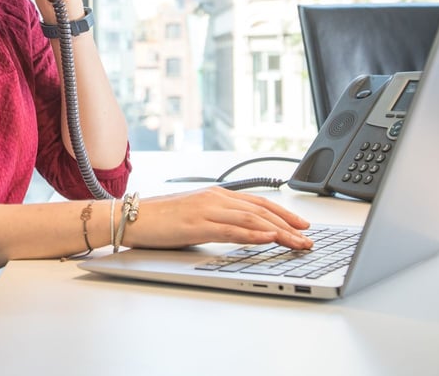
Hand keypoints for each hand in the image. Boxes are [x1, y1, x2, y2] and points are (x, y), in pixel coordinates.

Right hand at [123, 187, 312, 249]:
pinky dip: (252, 234)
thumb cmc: (159, 219)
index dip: (284, 214)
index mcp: (215, 195)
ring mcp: (206, 211)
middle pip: (261, 210)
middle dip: (289, 224)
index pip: (258, 203)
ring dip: (279, 232)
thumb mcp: (194, 216)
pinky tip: (268, 238)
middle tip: (309, 238)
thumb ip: (216, 220)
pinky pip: (230, 230)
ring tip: (298, 242)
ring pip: (252, 219)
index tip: (302, 225)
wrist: (130, 216)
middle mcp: (215, 199)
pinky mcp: (196, 225)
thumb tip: (238, 230)